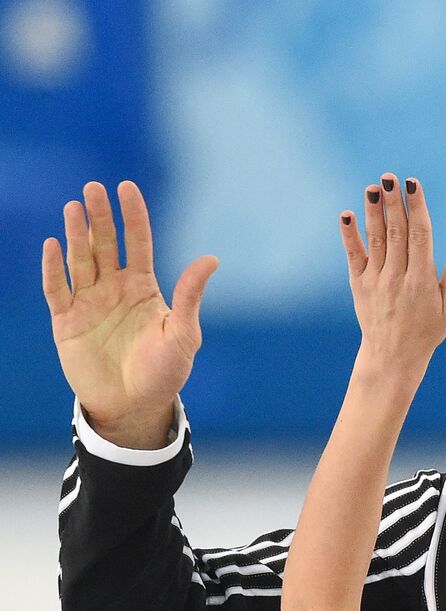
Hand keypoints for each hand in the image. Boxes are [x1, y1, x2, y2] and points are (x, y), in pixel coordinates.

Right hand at [43, 181, 217, 443]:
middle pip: (104, 244)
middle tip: (94, 188)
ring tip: (74, 207)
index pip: (137, 242)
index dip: (132, 216)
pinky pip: (57, 290)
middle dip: (100, 217)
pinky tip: (53, 245)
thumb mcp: (183, 334)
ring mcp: (88, 303)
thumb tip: (211, 259)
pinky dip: (54, 269)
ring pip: (80, 261)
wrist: (135, 406)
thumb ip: (190, 295)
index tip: (127, 188)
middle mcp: (113, 289)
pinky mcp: (67, 322)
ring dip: (76, 235)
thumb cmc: (164, 372)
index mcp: (143, 287)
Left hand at [341, 173, 445, 373]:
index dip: (416, 207)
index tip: (413, 185)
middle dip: (393, 203)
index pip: (420, 236)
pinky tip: (347, 214)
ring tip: (373, 187)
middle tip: (390, 177)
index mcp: (422, 281)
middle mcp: (397, 278)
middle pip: (396, 232)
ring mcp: (376, 281)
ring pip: (375, 239)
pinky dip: (349, 235)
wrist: (393, 358)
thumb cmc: (427, 330)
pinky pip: (354, 255)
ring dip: (373, 212)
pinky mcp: (359, 285)